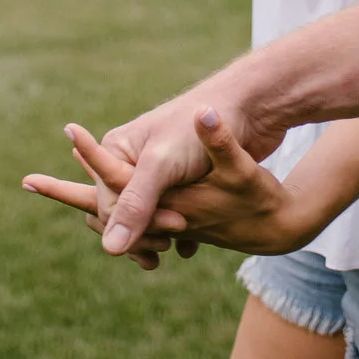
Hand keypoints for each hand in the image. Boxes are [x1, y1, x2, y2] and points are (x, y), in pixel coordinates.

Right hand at [23, 86, 286, 257]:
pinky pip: (168, 216)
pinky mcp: (182, 181)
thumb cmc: (199, 130)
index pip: (108, 204)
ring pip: (145, 218)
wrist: (250, 107)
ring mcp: (157, 171)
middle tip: (166, 247)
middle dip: (142, 234)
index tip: (178, 222)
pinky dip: (176, 234)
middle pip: (123, 213)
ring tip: (172, 249)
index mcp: (117, 150)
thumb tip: (110, 251)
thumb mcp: (162, 166)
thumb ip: (136, 205)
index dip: (137, 222)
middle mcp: (132, 160)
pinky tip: (189, 247)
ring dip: (155, 238)